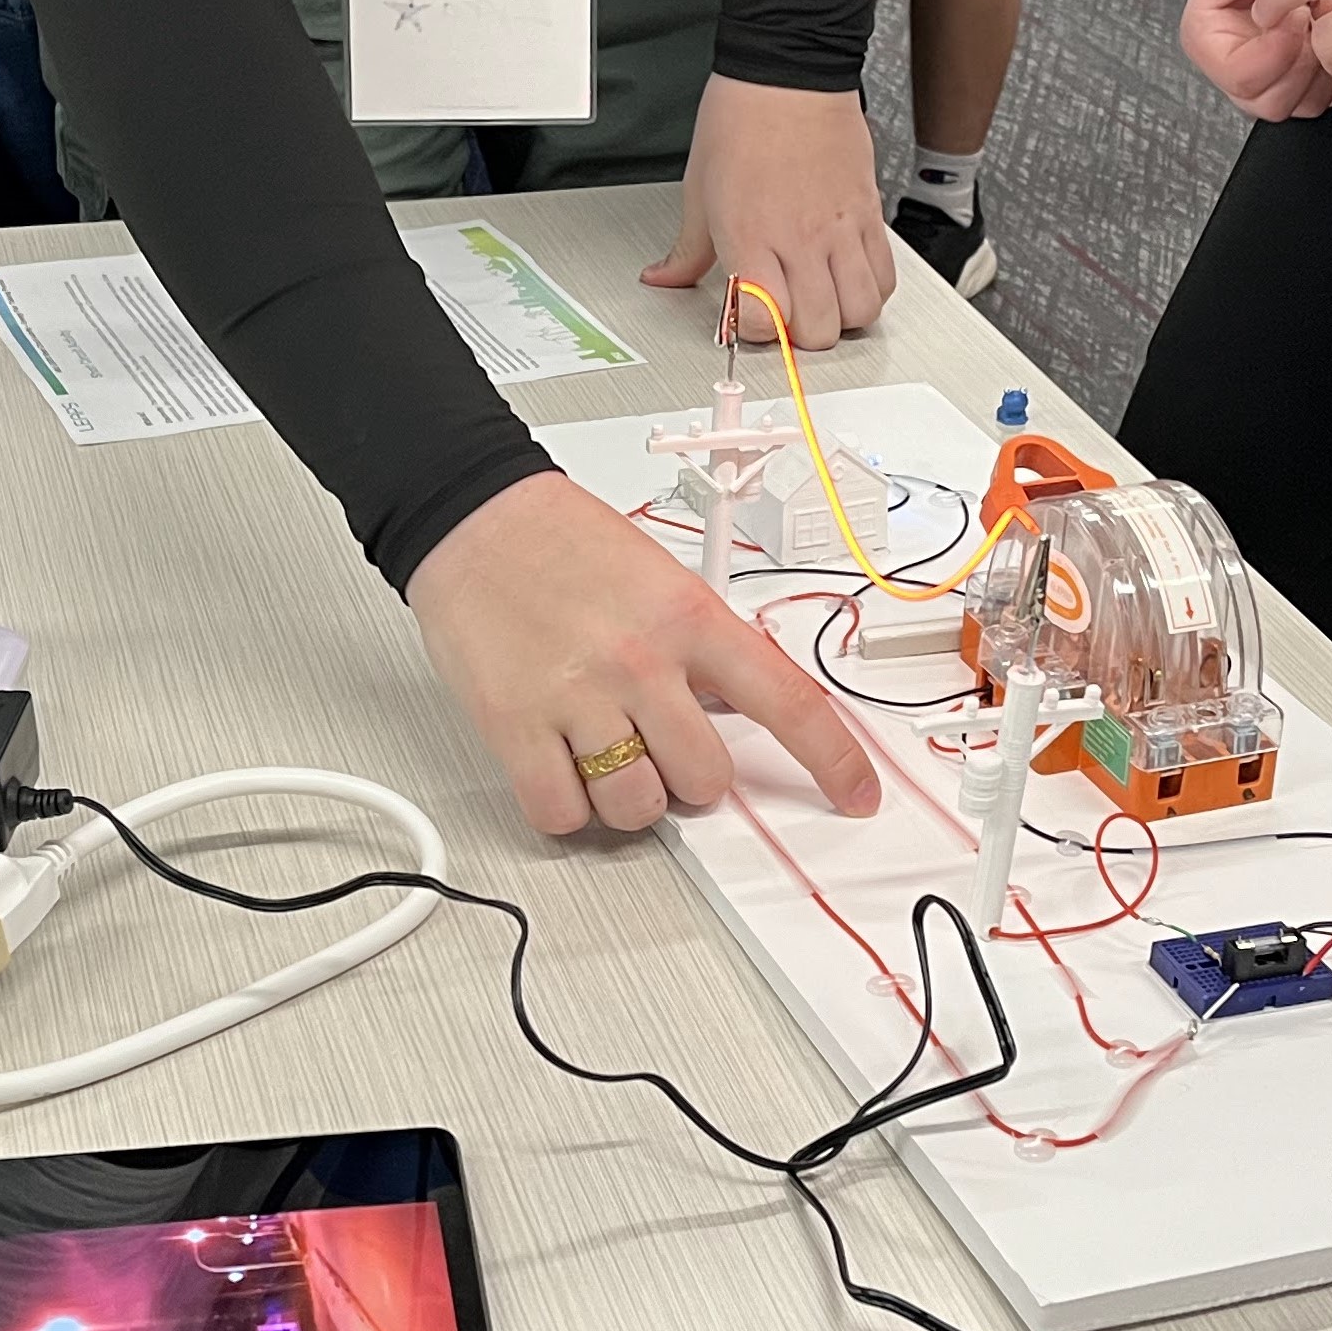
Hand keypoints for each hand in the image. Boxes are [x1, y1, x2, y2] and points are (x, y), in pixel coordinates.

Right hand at [407, 468, 882, 836]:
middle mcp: (642, 662)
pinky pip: (562, 813)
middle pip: (707, 779)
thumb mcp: (665, 579)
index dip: (834, 760)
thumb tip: (741, 711)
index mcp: (692, 618)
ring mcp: (578, 698)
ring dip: (628, 796)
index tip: (857, 794)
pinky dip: (567, 807)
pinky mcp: (514, 727)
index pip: (789, 702)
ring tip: (605, 750)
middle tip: (663, 744)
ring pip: (637, 807)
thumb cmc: (565, 543)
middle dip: (692, 777)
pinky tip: (561, 766)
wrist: (474, 517)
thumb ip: (707, 647)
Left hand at [641, 76, 898, 349]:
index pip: (763, 322)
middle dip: (799, 336)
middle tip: (784, 314)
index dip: (753, 332)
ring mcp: (840, 230)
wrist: (789, 72)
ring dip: (839, 317)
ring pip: (860, 311)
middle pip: (818, 331)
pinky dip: (870, 290)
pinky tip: (847, 277)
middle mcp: (800, 239)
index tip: (746, 317)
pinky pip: (884, 277)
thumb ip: (687, 249)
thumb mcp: (698, 189)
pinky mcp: (870, 215)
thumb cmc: (743, 118)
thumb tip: (665, 275)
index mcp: (750, 236)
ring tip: (819, 300)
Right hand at [1178, 0, 1331, 119]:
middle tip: (1316, 19)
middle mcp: (1231, 67)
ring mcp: (1264, 79)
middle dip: (1305, 63)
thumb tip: (1301, 5)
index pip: (1241, 77)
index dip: (1280, 49)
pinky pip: (1324, 99)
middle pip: (1270, 103)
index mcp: (1206, 38)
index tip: (1297, 12)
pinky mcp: (1294, 80)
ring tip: (1326, 22)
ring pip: (1300, 106)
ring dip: (1325, 69)